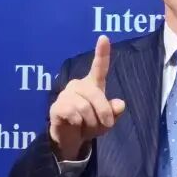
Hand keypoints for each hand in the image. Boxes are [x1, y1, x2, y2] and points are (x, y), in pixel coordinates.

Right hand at [48, 35, 125, 159]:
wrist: (70, 139)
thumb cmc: (90, 124)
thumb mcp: (106, 120)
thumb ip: (114, 112)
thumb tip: (120, 104)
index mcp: (93, 85)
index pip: (99, 67)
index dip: (102, 52)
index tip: (104, 37)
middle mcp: (78, 85)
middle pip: (96, 95)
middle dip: (104, 113)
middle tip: (106, 125)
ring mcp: (66, 94)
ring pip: (85, 107)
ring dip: (91, 123)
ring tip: (87, 127)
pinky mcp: (56, 106)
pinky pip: (73, 114)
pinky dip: (78, 123)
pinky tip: (74, 124)